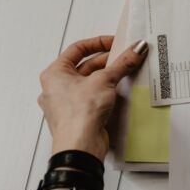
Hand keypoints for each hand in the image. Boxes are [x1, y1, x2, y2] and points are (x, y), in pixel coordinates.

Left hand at [37, 36, 147, 159]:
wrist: (80, 147)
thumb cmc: (78, 115)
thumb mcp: (104, 80)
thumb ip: (122, 63)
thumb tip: (135, 49)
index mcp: (54, 73)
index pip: (77, 49)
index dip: (98, 43)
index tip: (116, 42)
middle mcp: (57, 87)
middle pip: (85, 66)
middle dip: (107, 61)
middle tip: (126, 57)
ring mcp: (67, 103)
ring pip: (90, 82)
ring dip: (108, 76)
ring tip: (125, 72)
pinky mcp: (79, 116)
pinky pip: (93, 97)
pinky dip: (106, 92)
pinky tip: (119, 91)